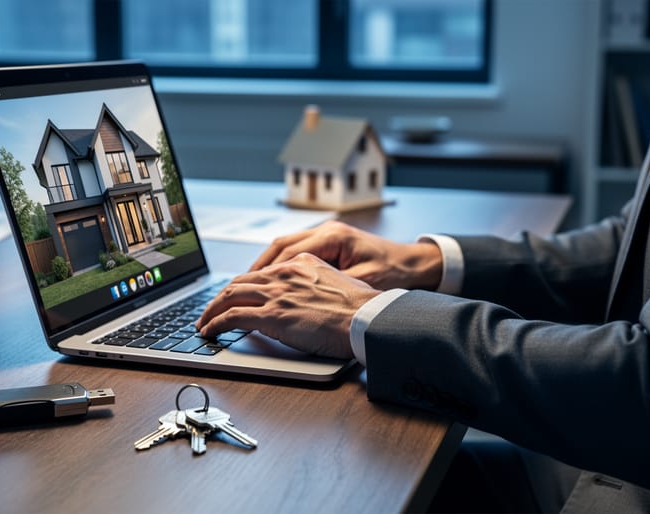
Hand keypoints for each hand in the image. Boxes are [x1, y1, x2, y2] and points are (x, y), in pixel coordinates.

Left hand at [196, 253, 380, 358]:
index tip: (232, 296)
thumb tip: (302, 300)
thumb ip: (312, 286)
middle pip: (239, 282)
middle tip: (209, 311)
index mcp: (299, 264)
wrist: (367, 318)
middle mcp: (284, 274)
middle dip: (219, 297)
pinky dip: (216, 323)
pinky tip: (210, 332)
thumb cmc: (360, 308)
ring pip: (230, 296)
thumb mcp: (333, 283)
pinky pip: (233, 317)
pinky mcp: (273, 316)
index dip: (241, 286)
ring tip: (203, 323)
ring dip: (211, 311)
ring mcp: (277, 294)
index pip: (260, 273)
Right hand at [251, 220, 442, 290]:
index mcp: (333, 238)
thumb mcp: (361, 286)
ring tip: (245, 287)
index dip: (262, 274)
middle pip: (278, 247)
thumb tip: (296, 305)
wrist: (416, 264)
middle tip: (233, 292)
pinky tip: (269, 281)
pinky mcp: (330, 246)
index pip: (285, 253)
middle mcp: (326, 232)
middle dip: (254, 270)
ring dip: (263, 268)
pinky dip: (278, 267)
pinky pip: (294, 253)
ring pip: (283, 248)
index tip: (244, 291)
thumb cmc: (395, 274)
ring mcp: (327, 236)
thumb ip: (328, 292)